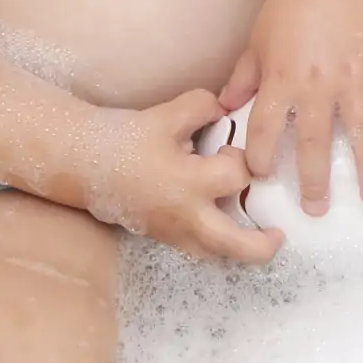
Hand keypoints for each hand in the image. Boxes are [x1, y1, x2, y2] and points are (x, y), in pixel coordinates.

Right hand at [88, 90, 283, 263]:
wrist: (83, 161)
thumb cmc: (124, 138)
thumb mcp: (167, 114)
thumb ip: (203, 107)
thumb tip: (225, 110)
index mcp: (188, 182)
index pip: (236, 175)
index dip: (241, 158)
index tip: (229, 147)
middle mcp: (184, 215)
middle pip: (234, 244)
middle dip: (262, 245)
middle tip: (279, 235)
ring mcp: (172, 231)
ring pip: (214, 255)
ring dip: (239, 250)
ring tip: (258, 240)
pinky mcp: (160, 236)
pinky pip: (195, 249)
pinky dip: (214, 244)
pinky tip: (222, 229)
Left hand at [220, 0, 362, 215]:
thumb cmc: (291, 5)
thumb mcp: (257, 40)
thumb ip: (244, 78)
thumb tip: (225, 109)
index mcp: (280, 79)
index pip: (264, 130)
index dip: (259, 157)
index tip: (259, 178)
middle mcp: (316, 84)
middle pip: (312, 142)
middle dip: (314, 181)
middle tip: (317, 211)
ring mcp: (352, 75)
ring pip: (360, 129)